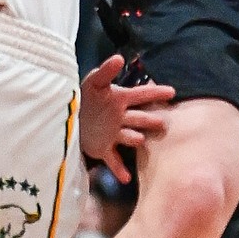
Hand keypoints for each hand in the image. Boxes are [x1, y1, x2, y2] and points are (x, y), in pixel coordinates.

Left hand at [79, 55, 173, 184]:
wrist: (66, 117)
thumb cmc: (83, 97)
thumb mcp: (92, 82)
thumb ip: (105, 71)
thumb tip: (119, 58)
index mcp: (120, 100)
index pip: (141, 95)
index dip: (156, 92)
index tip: (172, 91)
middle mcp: (120, 117)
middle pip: (139, 117)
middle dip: (151, 119)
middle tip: (164, 121)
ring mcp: (113, 134)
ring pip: (129, 136)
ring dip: (135, 139)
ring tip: (140, 141)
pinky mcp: (102, 148)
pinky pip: (113, 159)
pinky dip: (119, 169)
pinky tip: (127, 179)